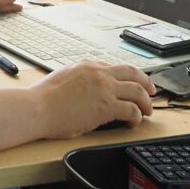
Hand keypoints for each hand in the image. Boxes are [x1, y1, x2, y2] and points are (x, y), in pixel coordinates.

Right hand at [31, 61, 154, 137]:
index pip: (115, 68)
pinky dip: (137, 116)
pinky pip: (132, 110)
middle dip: (146, 82)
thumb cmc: (44, 98)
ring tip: (147, 110)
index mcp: (88, 65)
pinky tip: (134, 122)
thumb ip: (79, 77)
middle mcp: (99, 73)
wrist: (38, 108)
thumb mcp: (64, 76)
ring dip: (146, 101)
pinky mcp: (106, 106)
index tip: (131, 85)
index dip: (127, 77)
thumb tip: (85, 84)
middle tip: (151, 92)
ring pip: (138, 90)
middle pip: (133, 73)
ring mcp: (104, 88)